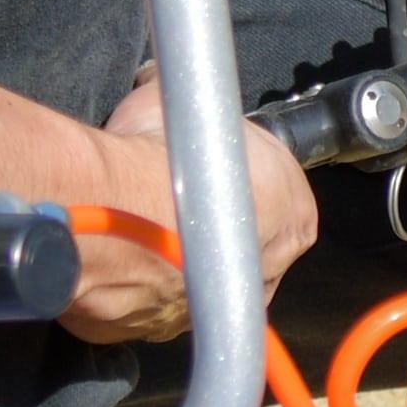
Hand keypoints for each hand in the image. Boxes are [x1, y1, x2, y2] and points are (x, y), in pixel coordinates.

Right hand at [62, 72, 321, 343]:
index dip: (238, 183)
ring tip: (136, 225)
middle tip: (170, 198)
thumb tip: (171, 76)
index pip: (277, 202)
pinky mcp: (150, 330)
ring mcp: (207, 311)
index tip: (207, 170)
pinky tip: (110, 255)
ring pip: (190, 284)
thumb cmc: (166, 154)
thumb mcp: (196, 103)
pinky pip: (140, 305)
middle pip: (239, 249)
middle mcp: (262, 275)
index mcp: (295, 220)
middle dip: (208, 228)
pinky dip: (126, 284)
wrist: (113, 208)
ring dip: (167, 259)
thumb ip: (198, 102)